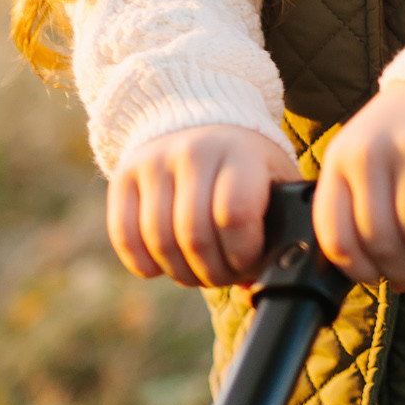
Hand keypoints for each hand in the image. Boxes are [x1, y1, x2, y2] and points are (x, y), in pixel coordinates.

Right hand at [107, 126, 301, 287]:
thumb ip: (280, 224)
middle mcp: (194, 151)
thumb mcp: (274, 181)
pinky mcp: (123, 175)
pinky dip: (144, 264)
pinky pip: (125, 236)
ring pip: (159, 241)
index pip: (235, 215)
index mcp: (240, 152)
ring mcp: (154, 161)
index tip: (247, 263)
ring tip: (198, 271)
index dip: (241, 254)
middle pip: (194, 235)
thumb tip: (265, 280)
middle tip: (223, 276)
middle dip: (211, 272)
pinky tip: (162, 265)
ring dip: (181, 273)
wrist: (198, 125)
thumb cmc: (245, 168)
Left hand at [314, 82, 404, 288]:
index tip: (377, 278)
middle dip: (402, 271)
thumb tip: (383, 278)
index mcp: (341, 159)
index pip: (336, 234)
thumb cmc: (400, 140)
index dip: (358, 270)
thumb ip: (359, 212)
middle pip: (381, 238)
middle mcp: (374, 150)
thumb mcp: (361, 162)